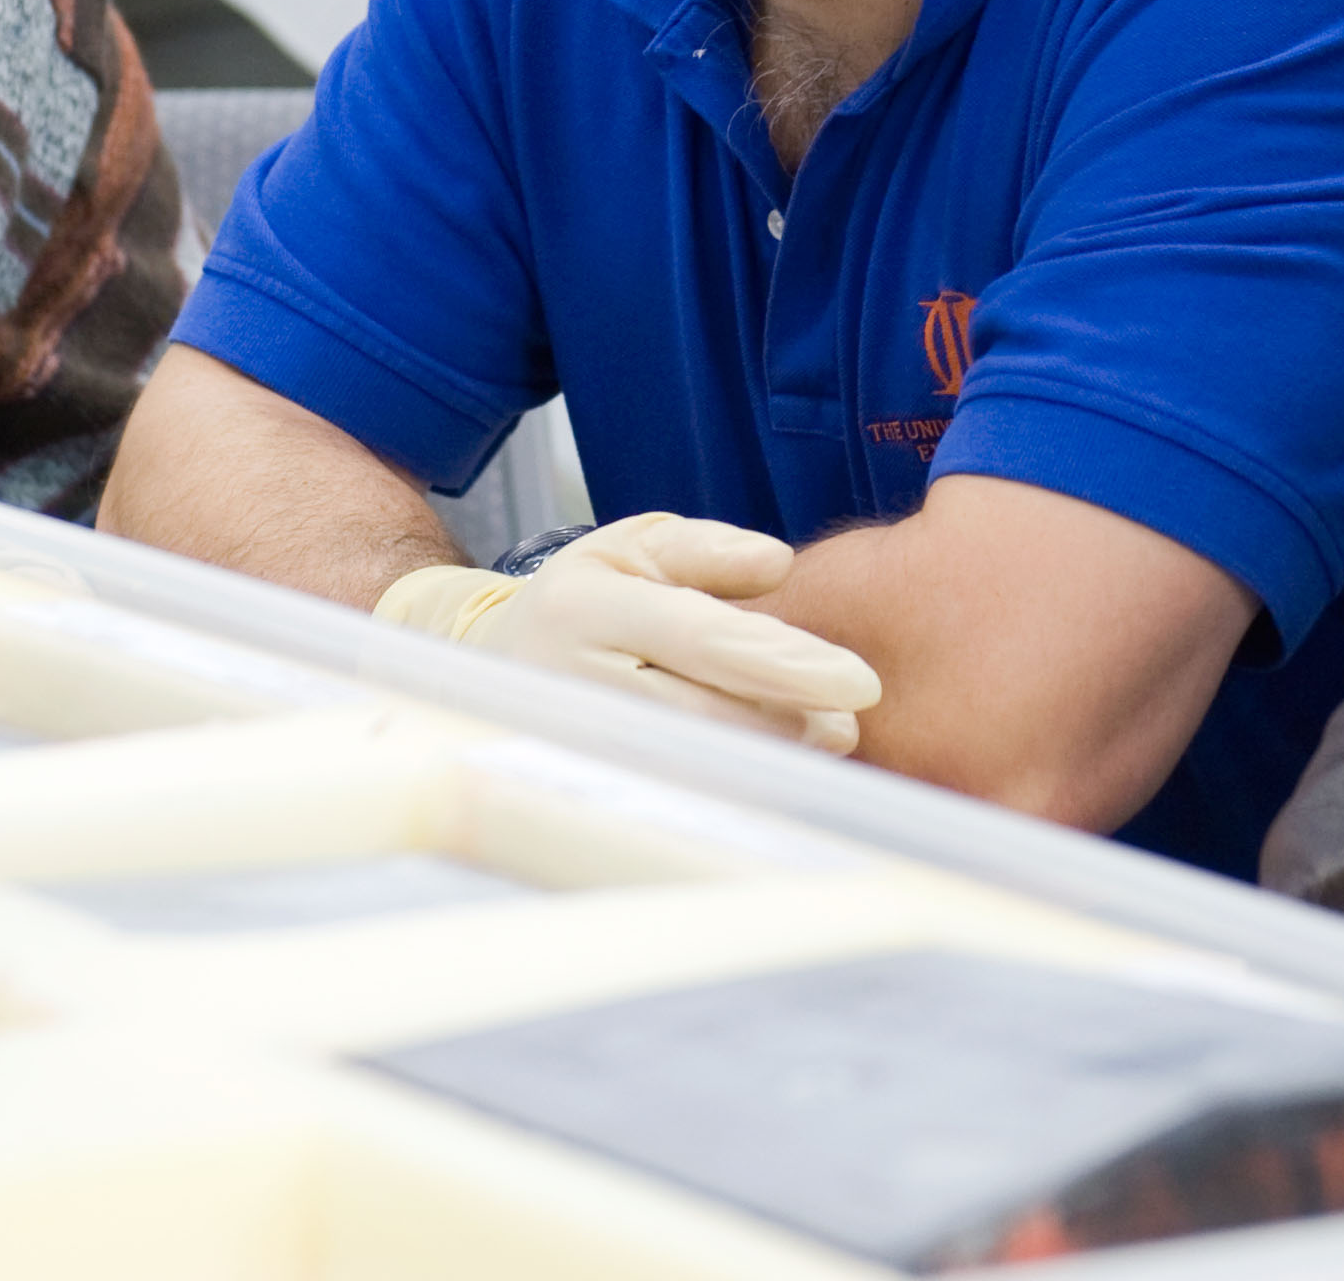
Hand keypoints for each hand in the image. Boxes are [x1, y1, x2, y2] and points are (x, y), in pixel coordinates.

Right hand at [374, 512, 883, 751]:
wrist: (483, 660)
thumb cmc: (585, 598)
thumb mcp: (632, 548)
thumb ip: (706, 552)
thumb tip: (777, 563)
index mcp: (587, 606)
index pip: (703, 638)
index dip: (786, 664)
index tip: (860, 683)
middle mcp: (573, 679)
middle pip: (704, 715)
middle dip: (789, 724)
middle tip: (846, 725)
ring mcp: (571, 744)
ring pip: (691, 763)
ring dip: (767, 761)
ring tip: (820, 741)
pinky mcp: (577, 788)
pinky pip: (669, 794)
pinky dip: (727, 787)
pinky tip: (767, 775)